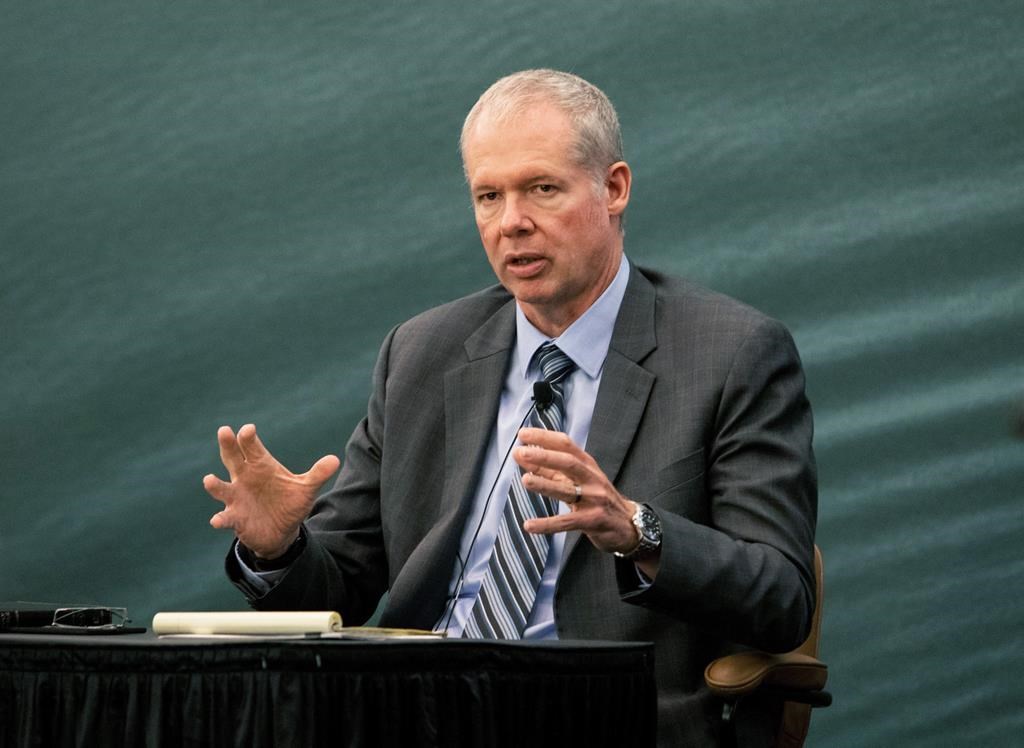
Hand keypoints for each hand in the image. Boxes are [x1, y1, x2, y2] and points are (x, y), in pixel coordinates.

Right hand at [203, 424, 339, 558]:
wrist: (281, 532)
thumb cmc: (289, 503)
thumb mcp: (306, 489)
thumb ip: (317, 474)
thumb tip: (335, 460)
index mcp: (260, 465)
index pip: (252, 446)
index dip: (248, 437)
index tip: (248, 430)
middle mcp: (244, 477)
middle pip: (232, 457)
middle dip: (228, 445)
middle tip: (224, 431)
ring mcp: (237, 497)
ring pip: (221, 488)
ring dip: (214, 485)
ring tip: (208, 480)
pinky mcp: (235, 518)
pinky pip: (225, 517)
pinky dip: (221, 519)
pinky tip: (218, 520)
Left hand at [513, 427, 657, 575]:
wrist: (628, 525)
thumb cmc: (598, 498)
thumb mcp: (577, 480)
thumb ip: (551, 471)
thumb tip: (523, 458)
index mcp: (587, 464)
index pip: (566, 445)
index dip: (545, 438)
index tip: (523, 434)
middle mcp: (592, 478)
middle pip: (568, 462)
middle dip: (544, 456)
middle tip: (521, 452)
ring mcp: (594, 499)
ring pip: (568, 490)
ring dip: (545, 484)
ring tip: (525, 480)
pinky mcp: (593, 521)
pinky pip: (567, 522)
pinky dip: (547, 524)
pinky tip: (529, 525)